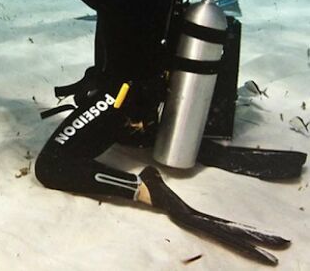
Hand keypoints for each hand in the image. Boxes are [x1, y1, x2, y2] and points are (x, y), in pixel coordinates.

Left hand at [139, 166, 289, 265]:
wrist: (142, 189)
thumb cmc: (148, 187)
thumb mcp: (158, 182)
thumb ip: (157, 178)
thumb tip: (152, 171)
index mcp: (193, 215)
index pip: (220, 225)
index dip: (238, 231)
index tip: (257, 236)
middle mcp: (196, 220)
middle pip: (229, 232)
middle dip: (253, 240)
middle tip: (279, 245)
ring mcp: (194, 221)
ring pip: (226, 233)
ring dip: (248, 241)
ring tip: (270, 252)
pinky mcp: (190, 219)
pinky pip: (213, 229)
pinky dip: (230, 235)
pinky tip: (244, 243)